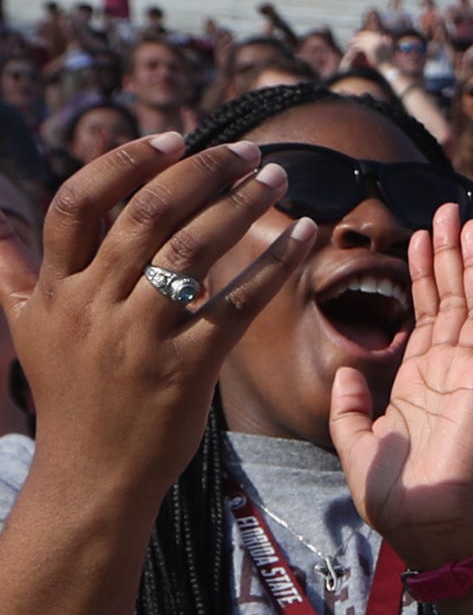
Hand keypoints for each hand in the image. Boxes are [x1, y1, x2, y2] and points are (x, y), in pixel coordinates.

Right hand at [0, 134, 312, 507]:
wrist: (93, 475)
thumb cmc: (71, 396)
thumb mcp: (27, 328)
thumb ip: (14, 270)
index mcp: (55, 290)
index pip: (77, 204)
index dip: (124, 162)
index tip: (172, 139)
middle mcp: (93, 307)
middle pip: (145, 216)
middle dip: (199, 173)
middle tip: (244, 150)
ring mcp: (139, 338)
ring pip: (191, 252)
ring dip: (239, 206)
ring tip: (273, 177)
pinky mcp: (186, 368)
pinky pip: (237, 302)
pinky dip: (273, 264)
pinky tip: (302, 236)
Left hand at [329, 205, 472, 568]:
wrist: (422, 523)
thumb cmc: (393, 494)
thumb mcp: (356, 442)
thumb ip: (348, 406)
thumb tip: (345, 371)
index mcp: (420, 380)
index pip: (427, 314)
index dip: (425, 274)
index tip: (421, 235)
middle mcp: (450, 370)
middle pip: (454, 299)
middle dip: (450, 254)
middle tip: (450, 210)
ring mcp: (472, 375)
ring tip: (470, 222)